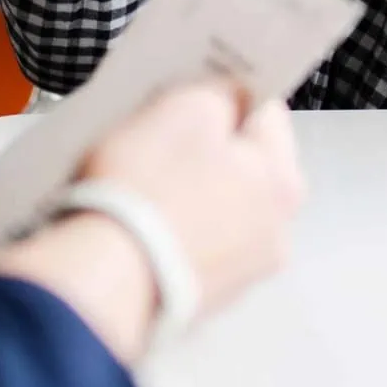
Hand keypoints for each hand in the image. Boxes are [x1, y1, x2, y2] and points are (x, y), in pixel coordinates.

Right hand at [78, 80, 303, 321]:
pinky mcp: (203, 297)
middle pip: (243, 163)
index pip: (266, 111)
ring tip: (141, 182)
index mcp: (283, 180)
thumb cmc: (147, 190)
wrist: (103, 280)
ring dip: (188, 190)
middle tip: (159, 134)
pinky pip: (192, 243)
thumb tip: (228, 98)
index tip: (194, 89)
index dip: (227, 93)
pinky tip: (139, 221)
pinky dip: (171, 229)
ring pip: (216, 205)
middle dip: (206, 145)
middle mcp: (276, 232)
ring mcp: (241, 272)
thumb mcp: (185, 109)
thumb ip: (219, 94)